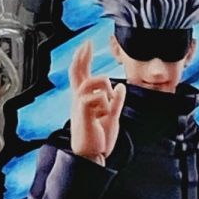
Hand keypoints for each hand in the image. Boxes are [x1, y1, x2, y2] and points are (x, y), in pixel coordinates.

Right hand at [68, 41, 125, 165]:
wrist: (92, 155)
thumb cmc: (99, 137)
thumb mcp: (112, 116)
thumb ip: (116, 101)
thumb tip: (120, 87)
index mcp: (84, 98)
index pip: (81, 73)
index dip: (83, 57)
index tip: (87, 44)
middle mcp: (79, 98)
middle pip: (77, 71)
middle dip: (82, 55)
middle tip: (87, 43)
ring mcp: (79, 104)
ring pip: (95, 81)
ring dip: (106, 90)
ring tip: (107, 109)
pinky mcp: (82, 110)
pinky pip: (98, 96)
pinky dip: (106, 104)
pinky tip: (104, 115)